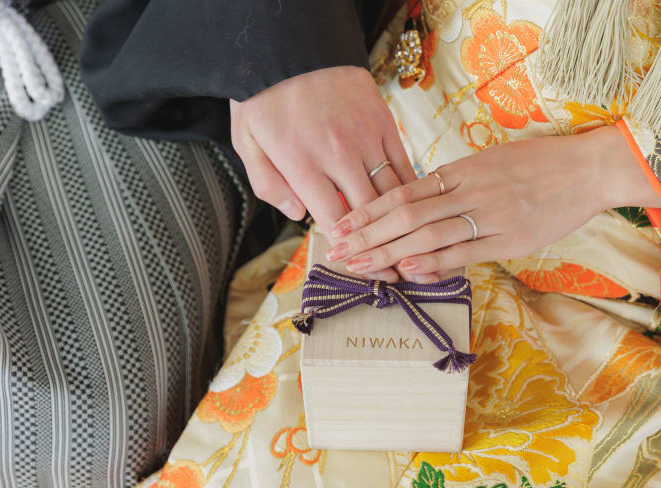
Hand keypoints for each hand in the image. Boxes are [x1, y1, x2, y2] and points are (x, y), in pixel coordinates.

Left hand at [230, 66, 415, 279]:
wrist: (292, 43)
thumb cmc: (264, 95)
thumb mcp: (247, 140)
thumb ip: (268, 184)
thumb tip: (298, 214)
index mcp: (301, 163)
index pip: (334, 222)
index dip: (353, 253)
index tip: (367, 272)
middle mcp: (337, 154)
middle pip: (369, 214)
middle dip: (384, 248)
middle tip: (396, 270)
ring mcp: (365, 137)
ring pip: (392, 191)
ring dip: (402, 224)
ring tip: (411, 246)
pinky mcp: (383, 121)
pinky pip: (403, 162)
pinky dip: (409, 187)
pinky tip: (413, 205)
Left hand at [323, 126, 660, 281]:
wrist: (587, 169)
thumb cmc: (539, 165)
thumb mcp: (490, 162)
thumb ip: (456, 181)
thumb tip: (421, 200)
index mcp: (460, 170)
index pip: (403, 192)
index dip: (369, 211)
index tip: (343, 225)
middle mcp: (468, 190)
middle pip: (406, 214)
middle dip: (368, 235)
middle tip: (337, 251)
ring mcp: (488, 215)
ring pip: (428, 234)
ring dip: (389, 253)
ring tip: (359, 266)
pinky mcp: (509, 238)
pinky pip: (464, 253)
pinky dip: (433, 263)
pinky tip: (407, 272)